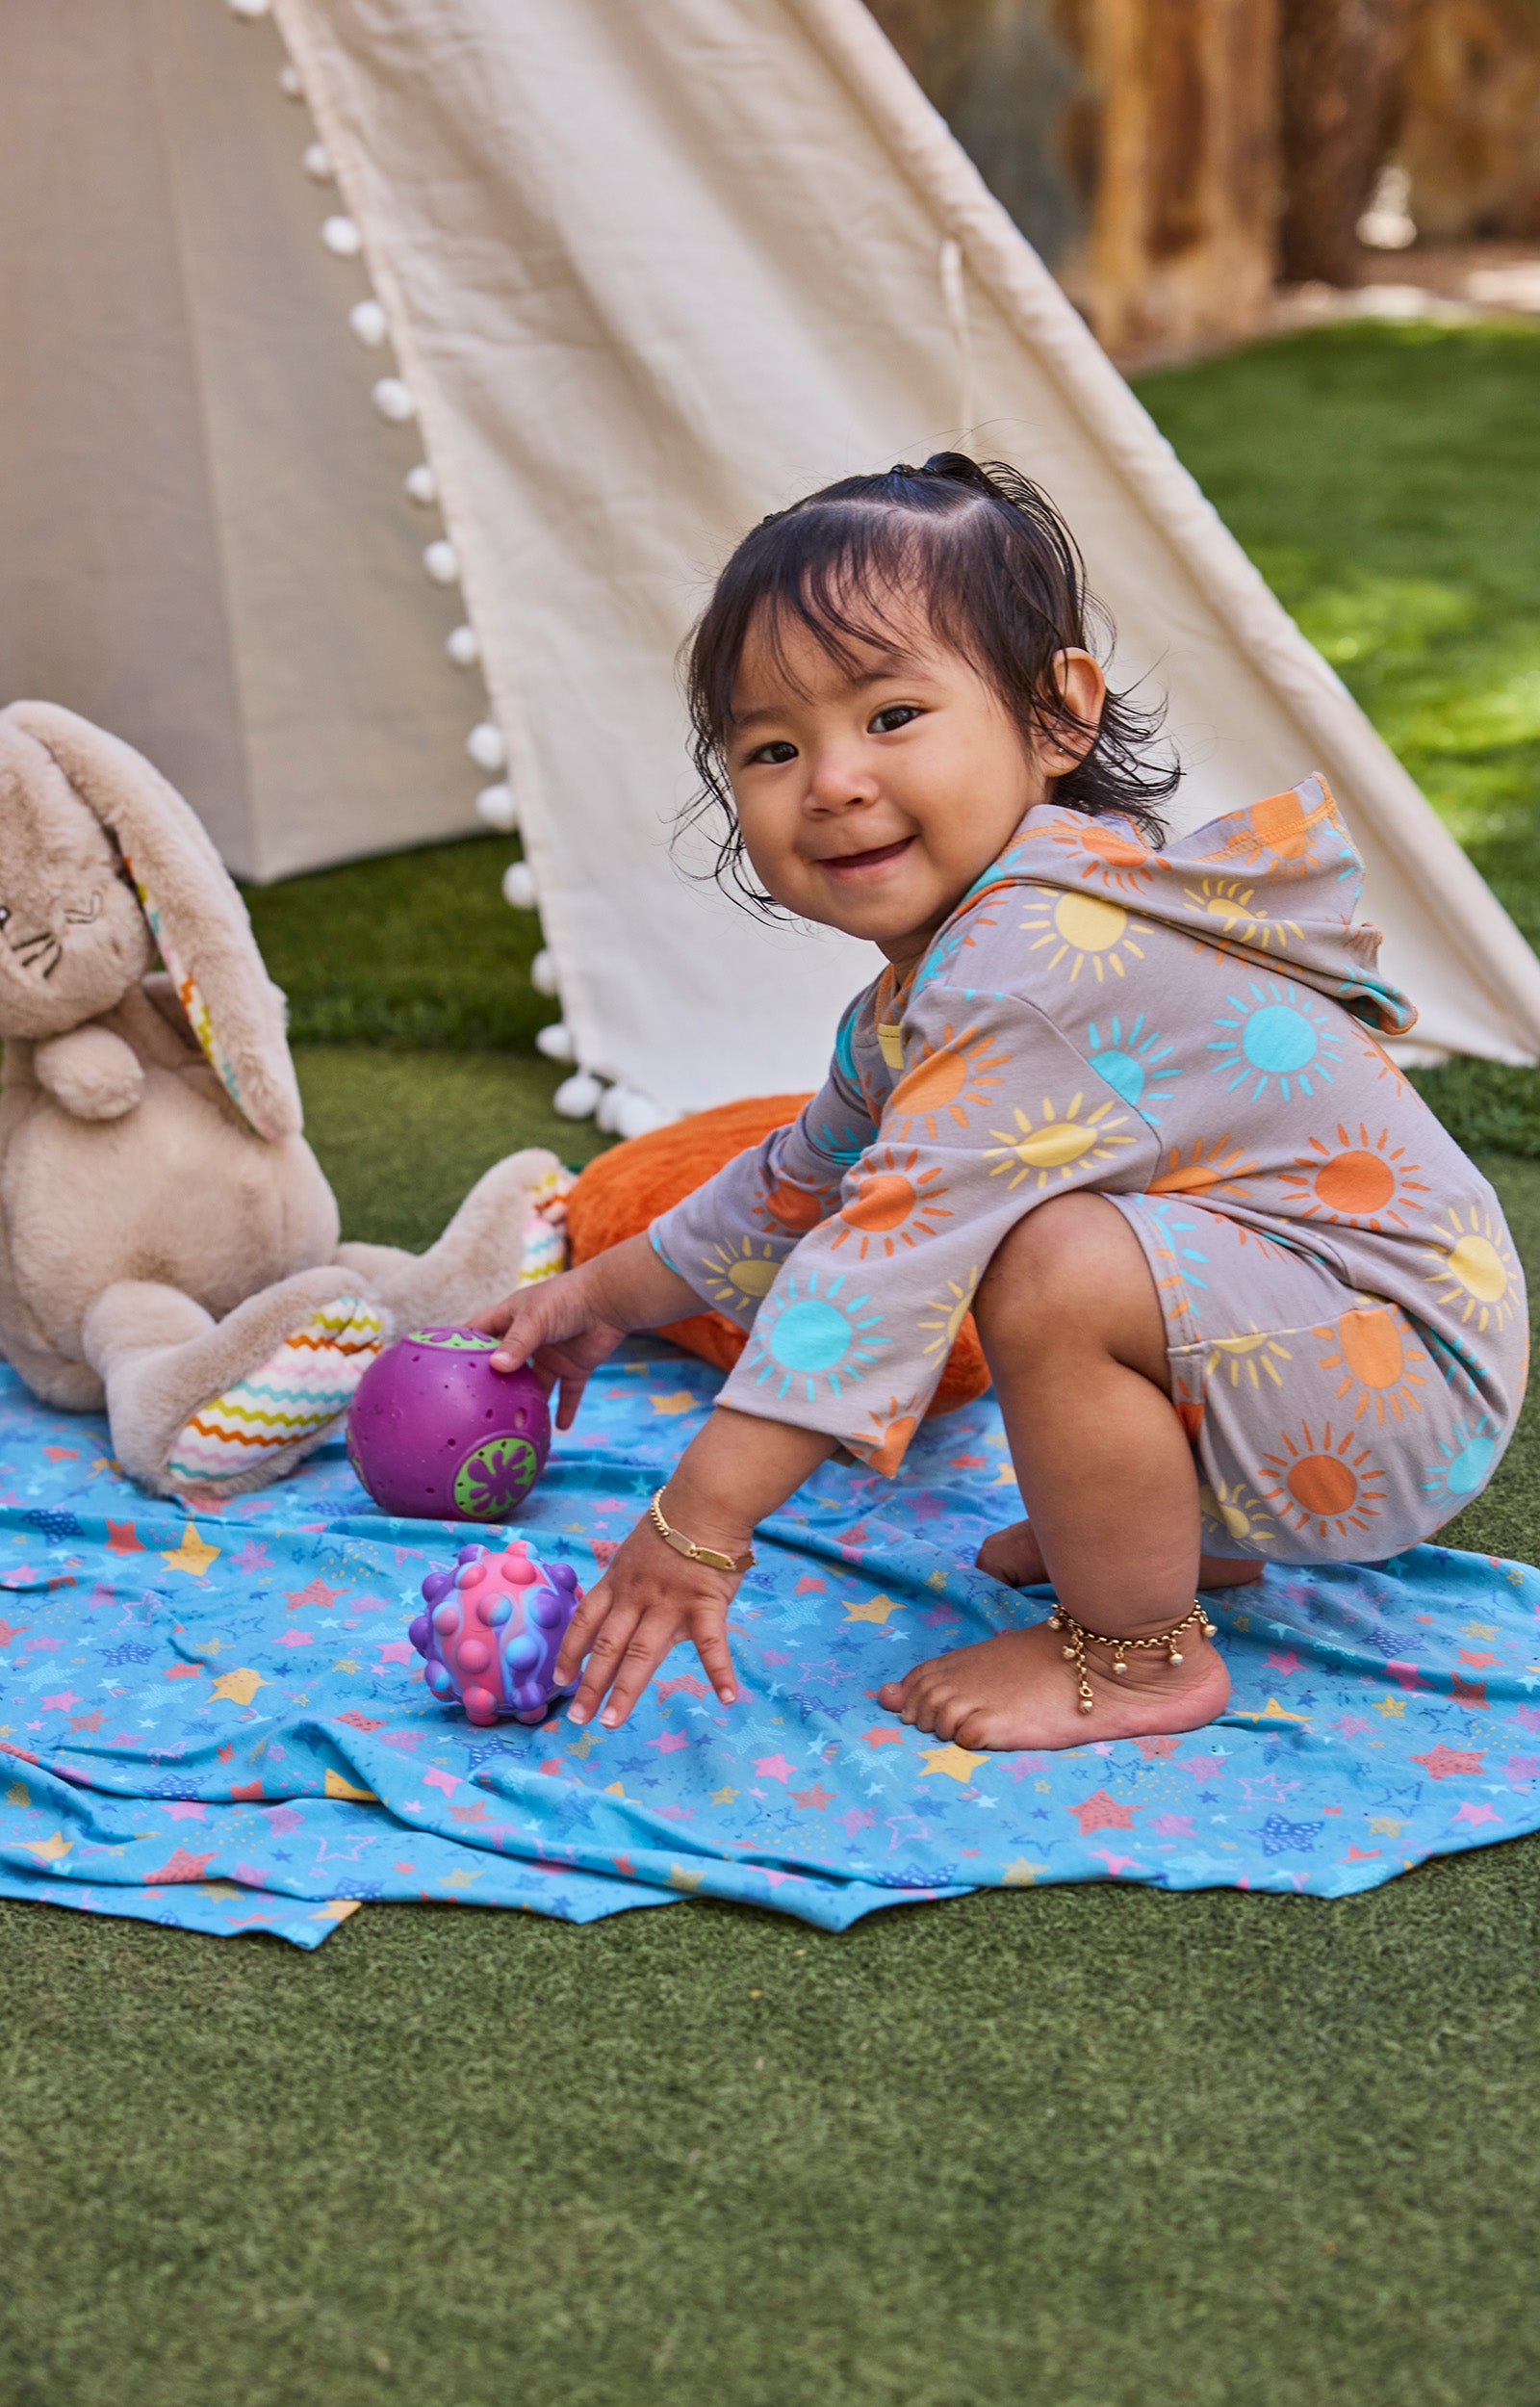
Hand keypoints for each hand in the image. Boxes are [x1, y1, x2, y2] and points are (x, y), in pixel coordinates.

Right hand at [471, 1261, 627, 1428]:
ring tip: (512, 1427)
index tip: (443, 1367)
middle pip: (505, 1366)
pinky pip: (567, 1394)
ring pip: (534, 1385)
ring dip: (527, 1403)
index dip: (462, 1347)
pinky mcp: (574, 1368)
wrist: (610, 1300)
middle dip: (493, 1386)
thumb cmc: (567, 1299)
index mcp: (512, 1319)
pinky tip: (558, 1429)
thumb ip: (517, 1344)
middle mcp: (529, 1340)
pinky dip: (564, 1410)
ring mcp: (551, 1355)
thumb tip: (496, 1368)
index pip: (479, 1333)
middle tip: (475, 1409)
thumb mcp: (535, 1319)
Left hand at [555, 1509, 740, 1726]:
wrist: (706, 1501)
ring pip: (642, 1654)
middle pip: (607, 1646)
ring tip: (611, 1722)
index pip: (584, 1621)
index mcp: (618, 1583)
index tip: (558, 1679)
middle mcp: (636, 1597)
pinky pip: (713, 1643)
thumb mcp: (633, 1551)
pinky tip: (727, 1698)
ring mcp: (670, 1603)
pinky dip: (720, 1671)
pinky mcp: (705, 1604)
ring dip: (625, 1691)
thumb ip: (627, 1583)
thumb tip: (619, 1610)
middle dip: (589, 1684)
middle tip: (576, 1718)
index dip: (570, 1651)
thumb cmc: (673, 1524)